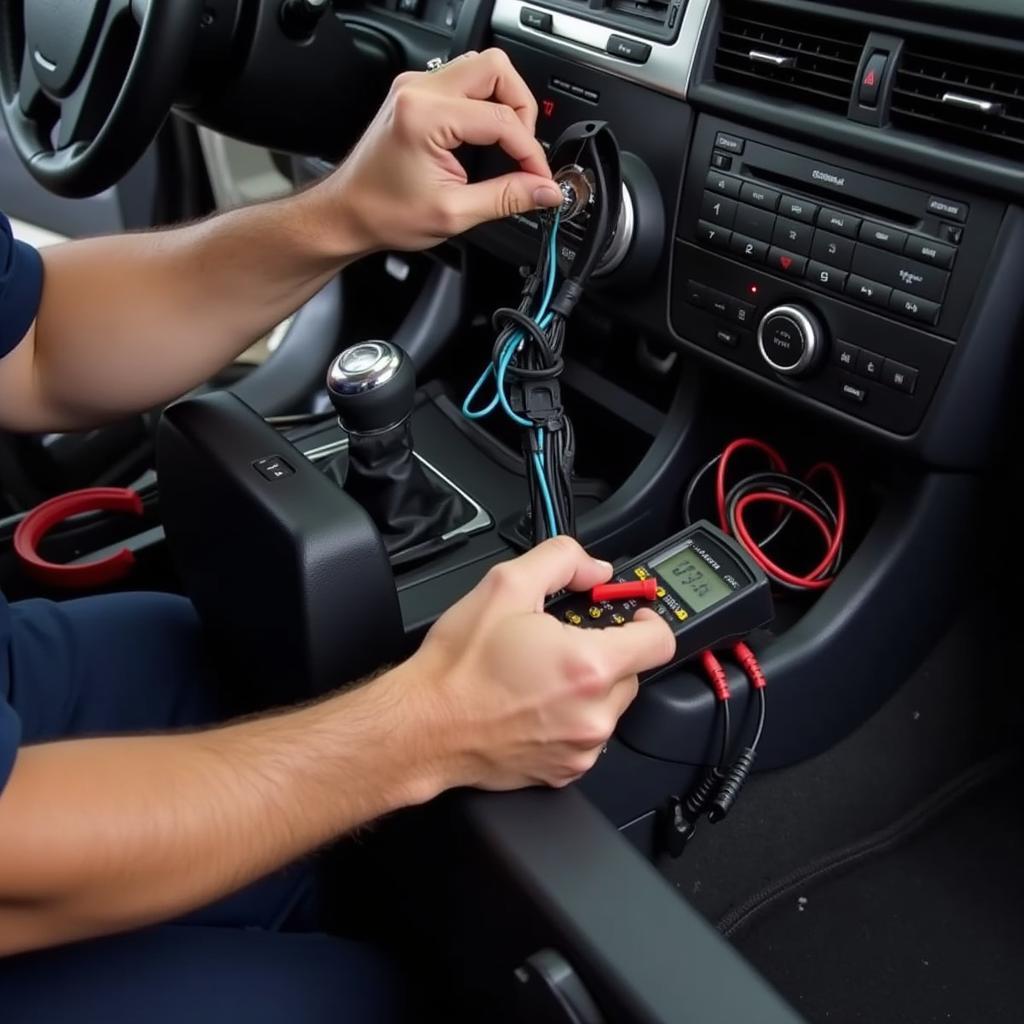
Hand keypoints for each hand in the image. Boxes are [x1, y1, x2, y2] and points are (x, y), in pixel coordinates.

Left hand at [318, 49, 562, 252]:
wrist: (348, 213)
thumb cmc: (384, 213)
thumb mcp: (454, 213)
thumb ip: (506, 198)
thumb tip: (544, 191)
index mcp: (426, 115)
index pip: (501, 118)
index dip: (530, 151)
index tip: (540, 179)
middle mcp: (420, 89)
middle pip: (496, 69)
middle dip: (521, 109)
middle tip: (524, 150)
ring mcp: (417, 87)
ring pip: (482, 68)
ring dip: (504, 103)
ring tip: (508, 144)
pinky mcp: (417, 93)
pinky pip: (464, 82)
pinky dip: (485, 106)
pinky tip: (486, 138)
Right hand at [404, 536, 675, 790]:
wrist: (423, 727)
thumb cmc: (457, 668)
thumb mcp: (505, 586)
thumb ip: (561, 560)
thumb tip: (593, 568)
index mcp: (589, 668)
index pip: (660, 641)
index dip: (649, 620)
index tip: (634, 616)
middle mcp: (593, 715)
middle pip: (632, 672)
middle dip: (606, 651)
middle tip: (563, 642)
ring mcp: (581, 749)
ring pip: (609, 705)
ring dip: (588, 687)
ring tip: (540, 675)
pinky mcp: (564, 772)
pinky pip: (586, 736)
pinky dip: (570, 718)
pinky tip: (533, 704)